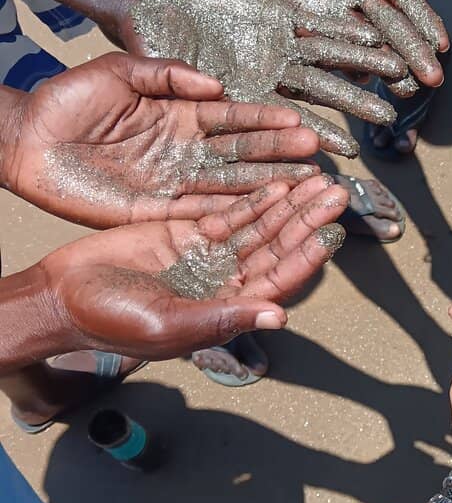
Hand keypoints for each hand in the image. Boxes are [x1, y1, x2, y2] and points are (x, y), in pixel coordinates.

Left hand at [0, 52, 326, 228]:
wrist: (27, 140)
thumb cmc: (66, 100)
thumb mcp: (117, 73)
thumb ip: (166, 75)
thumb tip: (214, 86)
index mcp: (180, 114)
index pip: (232, 117)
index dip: (265, 119)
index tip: (298, 121)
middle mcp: (185, 150)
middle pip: (241, 152)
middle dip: (278, 152)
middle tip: (315, 153)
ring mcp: (173, 181)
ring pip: (230, 185)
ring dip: (266, 185)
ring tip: (302, 184)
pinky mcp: (156, 210)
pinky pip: (201, 213)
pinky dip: (231, 213)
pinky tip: (261, 212)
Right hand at [38, 178, 347, 358]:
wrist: (64, 296)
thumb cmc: (112, 322)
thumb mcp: (170, 324)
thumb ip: (224, 317)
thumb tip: (279, 317)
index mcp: (230, 309)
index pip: (280, 281)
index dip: (307, 256)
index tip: (332, 231)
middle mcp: (228, 282)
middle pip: (279, 247)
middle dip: (307, 219)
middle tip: (335, 191)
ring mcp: (211, 256)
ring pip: (261, 227)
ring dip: (289, 204)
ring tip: (317, 178)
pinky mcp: (190, 232)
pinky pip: (232, 213)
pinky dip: (256, 197)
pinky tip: (280, 179)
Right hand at [127, 0, 403, 157]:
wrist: (147, 4)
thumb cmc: (146, 51)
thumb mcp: (158, 83)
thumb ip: (180, 88)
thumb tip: (211, 94)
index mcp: (243, 103)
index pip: (286, 126)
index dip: (317, 138)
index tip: (350, 153)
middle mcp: (268, 80)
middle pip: (319, 95)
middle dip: (354, 105)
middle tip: (390, 117)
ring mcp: (275, 47)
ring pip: (327, 58)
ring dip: (361, 64)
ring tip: (399, 70)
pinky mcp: (276, 14)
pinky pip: (315, 21)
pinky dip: (341, 26)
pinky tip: (371, 32)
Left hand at [231, 0, 449, 83]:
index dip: (423, 20)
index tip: (443, 43)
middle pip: (387, 25)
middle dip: (410, 51)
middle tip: (433, 79)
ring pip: (357, 37)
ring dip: (379, 61)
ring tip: (402, 86)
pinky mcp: (290, 2)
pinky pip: (317, 32)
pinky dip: (336, 53)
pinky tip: (355, 74)